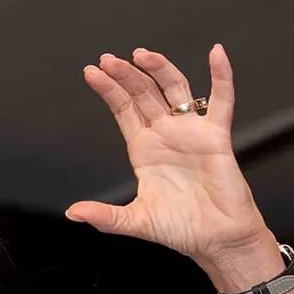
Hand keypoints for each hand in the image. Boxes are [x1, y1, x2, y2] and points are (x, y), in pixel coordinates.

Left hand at [65, 44, 268, 261]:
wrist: (216, 239)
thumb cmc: (180, 230)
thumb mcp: (136, 222)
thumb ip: (105, 216)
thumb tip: (72, 213)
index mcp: (143, 150)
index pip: (123, 110)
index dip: (109, 90)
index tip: (91, 72)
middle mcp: (165, 135)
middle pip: (143, 94)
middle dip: (126, 75)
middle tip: (108, 60)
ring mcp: (191, 131)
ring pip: (175, 89)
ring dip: (159, 69)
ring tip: (141, 54)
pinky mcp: (216, 136)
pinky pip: (221, 99)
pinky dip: (221, 75)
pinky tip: (216, 53)